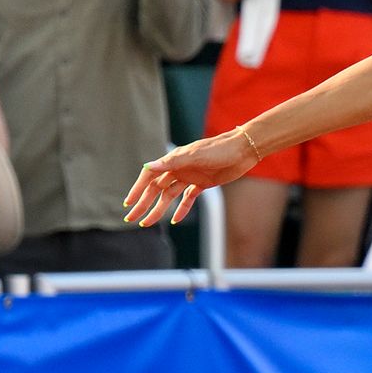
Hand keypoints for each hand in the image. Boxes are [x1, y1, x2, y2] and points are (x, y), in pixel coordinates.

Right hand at [125, 124, 267, 224]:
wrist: (243, 149)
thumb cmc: (219, 149)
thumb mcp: (194, 156)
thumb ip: (171, 163)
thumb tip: (148, 166)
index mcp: (174, 160)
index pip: (149, 176)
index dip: (138, 190)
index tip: (129, 203)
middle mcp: (179, 168)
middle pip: (156, 189)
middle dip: (143, 204)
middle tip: (132, 219)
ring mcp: (190, 177)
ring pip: (169, 196)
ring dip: (158, 209)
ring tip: (148, 223)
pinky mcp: (202, 183)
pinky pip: (187, 198)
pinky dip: (181, 209)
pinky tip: (175, 219)